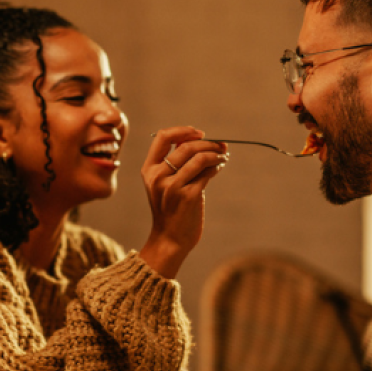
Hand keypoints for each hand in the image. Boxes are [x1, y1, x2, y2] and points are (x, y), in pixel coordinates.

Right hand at [138, 126, 227, 278]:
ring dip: (216, 154)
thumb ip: (176, 162)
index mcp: (149, 169)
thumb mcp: (164, 184)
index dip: (183, 131)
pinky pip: (207, 173)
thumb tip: (199, 139)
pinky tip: (219, 167)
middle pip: (186, 146)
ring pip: (199, 158)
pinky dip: (216, 166)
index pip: (162, 137)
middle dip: (207, 143)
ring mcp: (172, 187)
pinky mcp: (188, 196)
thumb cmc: (170, 209)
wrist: (170, 239)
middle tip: (220, 145)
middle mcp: (158, 176)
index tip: (199, 133)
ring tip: (223, 156)